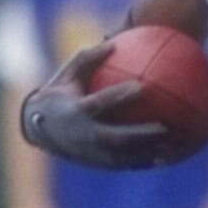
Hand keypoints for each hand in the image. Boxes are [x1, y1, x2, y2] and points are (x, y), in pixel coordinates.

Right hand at [18, 40, 170, 169]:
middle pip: (114, 138)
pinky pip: (121, 165)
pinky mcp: (94, 163)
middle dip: (139, 135)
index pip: (99, 103)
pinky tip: (165, 159)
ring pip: (121, 157)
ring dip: (145, 153)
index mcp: (75, 111)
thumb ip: (88, 59)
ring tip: (171, 148)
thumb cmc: (58, 95)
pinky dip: (142, 163)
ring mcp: (88, 153)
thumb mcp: (67, 74)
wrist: (37, 129)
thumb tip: (113, 42)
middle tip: (165, 127)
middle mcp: (83, 135)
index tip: (142, 87)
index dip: (118, 96)